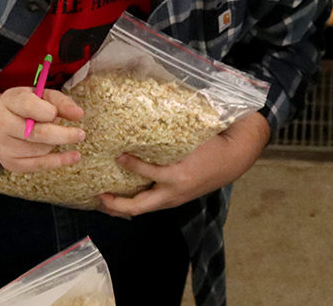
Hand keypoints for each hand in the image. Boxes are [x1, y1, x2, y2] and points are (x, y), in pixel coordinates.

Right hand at [0, 87, 86, 171]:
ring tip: (55, 134)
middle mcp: (2, 124)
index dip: (48, 111)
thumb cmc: (26, 107)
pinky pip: (39, 164)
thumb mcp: (41, 96)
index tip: (56, 114)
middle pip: (37, 133)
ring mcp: (4, 146)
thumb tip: (78, 114)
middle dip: (63, 134)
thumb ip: (61, 102)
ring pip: (41, 149)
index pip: (29, 105)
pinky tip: (74, 156)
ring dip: (56, 143)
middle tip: (81, 134)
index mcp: (9, 101)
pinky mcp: (11, 163)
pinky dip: (60, 161)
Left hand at [97, 111, 271, 217]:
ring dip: (122, 207)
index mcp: (178, 176)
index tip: (117, 155)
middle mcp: (174, 192)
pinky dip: (137, 203)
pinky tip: (128, 194)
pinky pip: (152, 204)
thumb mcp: (191, 138)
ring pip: (143, 209)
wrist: (233, 159)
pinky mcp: (176, 199)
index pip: (147, 173)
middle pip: (138, 207)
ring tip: (106, 200)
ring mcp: (175, 199)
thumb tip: (143, 122)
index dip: (130, 164)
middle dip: (115, 205)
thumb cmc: (212, 145)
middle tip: (98, 194)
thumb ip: (168, 136)